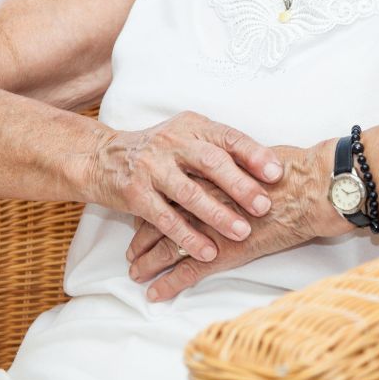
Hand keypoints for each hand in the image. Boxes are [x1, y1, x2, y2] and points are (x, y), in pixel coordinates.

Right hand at [89, 111, 284, 264]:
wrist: (102, 158)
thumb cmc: (159, 150)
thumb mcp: (187, 137)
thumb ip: (219, 148)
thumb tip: (270, 167)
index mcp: (192, 127)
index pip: (228, 137)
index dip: (253, 154)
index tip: (277, 172)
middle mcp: (172, 142)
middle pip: (210, 163)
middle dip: (240, 185)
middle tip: (265, 205)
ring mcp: (152, 168)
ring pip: (189, 194)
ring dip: (217, 215)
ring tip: (242, 232)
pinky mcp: (135, 194)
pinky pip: (165, 219)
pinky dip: (188, 237)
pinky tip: (207, 252)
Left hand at [124, 144, 320, 301]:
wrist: (310, 189)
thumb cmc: (291, 171)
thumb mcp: (255, 157)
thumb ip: (234, 164)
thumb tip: (229, 165)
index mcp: (207, 174)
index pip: (169, 191)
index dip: (154, 205)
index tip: (141, 216)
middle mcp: (201, 198)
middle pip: (161, 219)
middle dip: (143, 237)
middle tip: (130, 252)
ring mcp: (210, 226)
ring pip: (168, 246)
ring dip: (149, 262)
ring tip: (136, 273)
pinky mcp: (223, 251)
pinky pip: (188, 270)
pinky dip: (169, 284)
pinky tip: (155, 293)